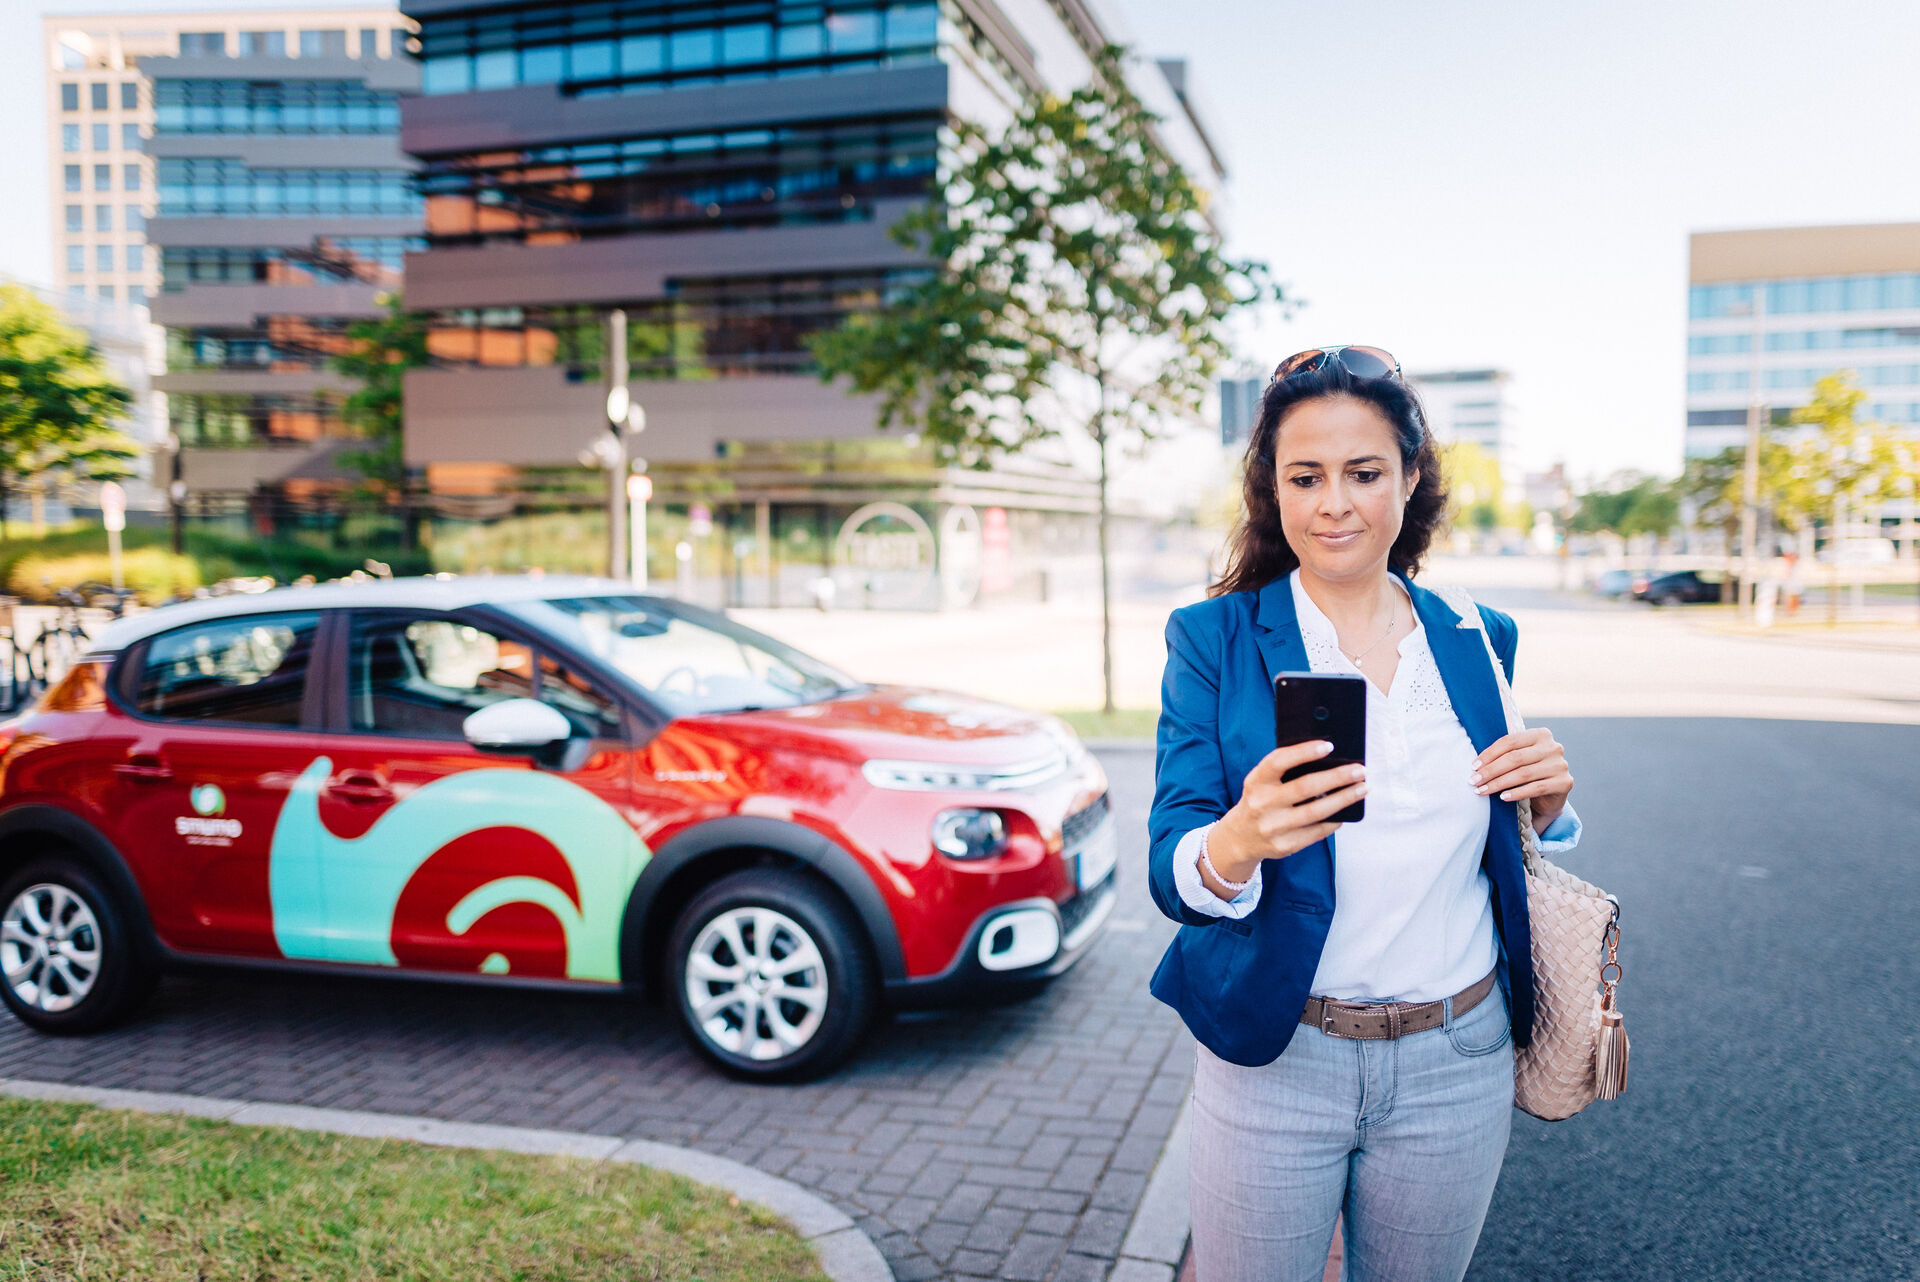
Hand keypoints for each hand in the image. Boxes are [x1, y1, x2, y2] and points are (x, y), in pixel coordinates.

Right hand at [1205, 741, 1367, 892]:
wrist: (1240, 838)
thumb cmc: (1259, 801)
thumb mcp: (1261, 782)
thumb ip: (1284, 771)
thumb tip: (1327, 760)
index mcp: (1256, 782)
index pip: (1279, 761)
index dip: (1304, 751)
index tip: (1329, 746)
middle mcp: (1262, 804)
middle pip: (1305, 787)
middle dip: (1337, 777)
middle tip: (1359, 770)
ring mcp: (1273, 827)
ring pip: (1316, 811)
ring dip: (1344, 798)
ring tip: (1362, 789)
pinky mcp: (1285, 846)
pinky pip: (1317, 832)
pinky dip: (1334, 821)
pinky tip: (1345, 812)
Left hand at [1471, 728, 1572, 832]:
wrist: (1550, 796)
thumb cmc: (1528, 773)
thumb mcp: (1518, 759)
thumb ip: (1504, 754)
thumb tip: (1476, 764)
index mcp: (1541, 734)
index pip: (1510, 741)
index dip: (1489, 754)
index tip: (1474, 767)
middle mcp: (1553, 747)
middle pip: (1515, 758)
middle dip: (1491, 770)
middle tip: (1474, 781)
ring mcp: (1560, 765)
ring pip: (1523, 774)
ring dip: (1499, 783)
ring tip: (1482, 790)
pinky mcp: (1565, 783)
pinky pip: (1535, 788)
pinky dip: (1516, 793)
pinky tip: (1502, 797)